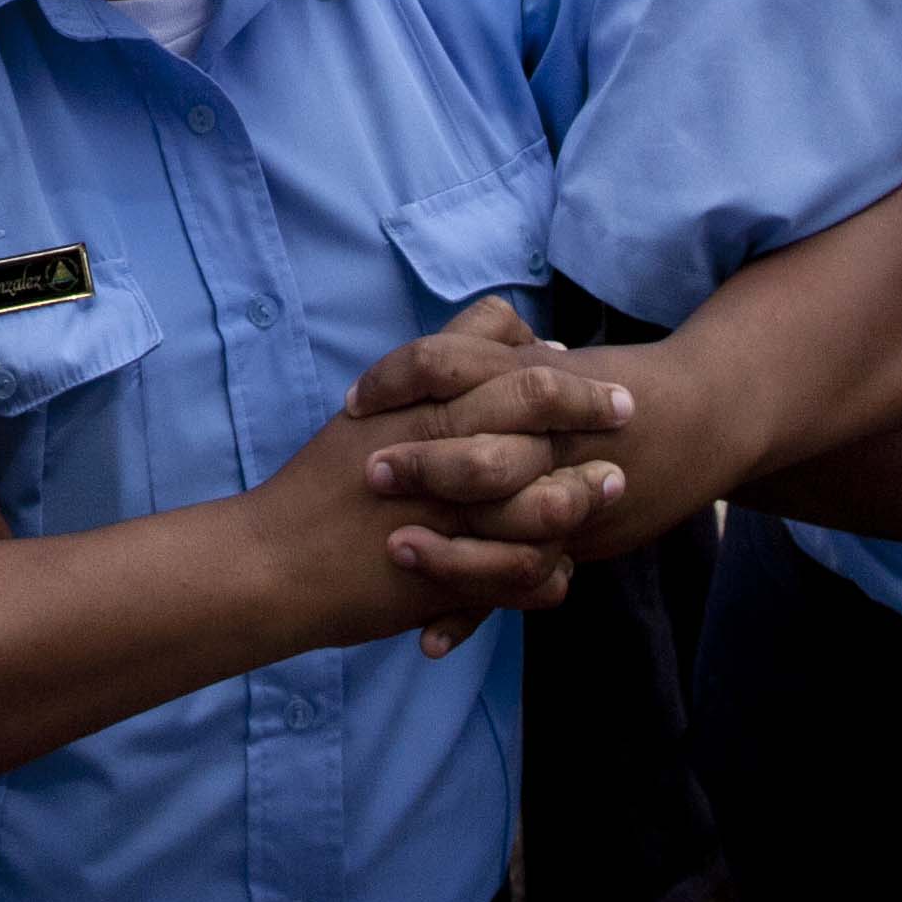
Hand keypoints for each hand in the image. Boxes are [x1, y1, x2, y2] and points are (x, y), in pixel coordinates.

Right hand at [259, 300, 629, 652]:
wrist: (275, 563)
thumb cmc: (321, 484)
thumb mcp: (375, 409)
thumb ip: (438, 363)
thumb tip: (503, 322)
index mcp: (422, 412)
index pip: (514, 375)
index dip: (567, 377)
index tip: (596, 378)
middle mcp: (441, 456)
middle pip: (538, 422)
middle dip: (589, 415)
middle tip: (626, 412)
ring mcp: (450, 520)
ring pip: (545, 500)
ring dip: (582, 492)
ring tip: (607, 486)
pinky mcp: (452, 579)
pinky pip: (524, 576)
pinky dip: (549, 570)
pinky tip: (563, 562)